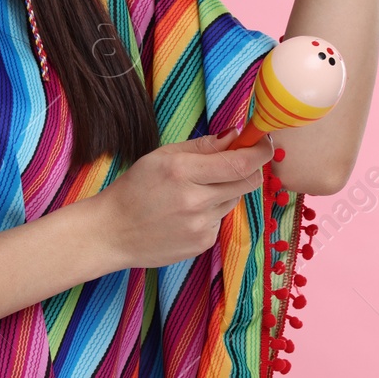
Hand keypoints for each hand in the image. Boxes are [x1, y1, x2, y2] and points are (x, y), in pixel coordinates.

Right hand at [86, 128, 274, 269]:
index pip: (239, 162)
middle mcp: (195, 200)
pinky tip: (186, 212)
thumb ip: (201, 146)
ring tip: (195, 191)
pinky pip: (220, 219)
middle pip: (248, 182)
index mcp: (182, 171)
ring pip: (234, 199)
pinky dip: (212, 211)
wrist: (113, 231)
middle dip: (250, 168)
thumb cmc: (135, 188)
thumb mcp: (161, 156)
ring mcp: (201, 226)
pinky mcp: (203, 243)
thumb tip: (235, 135)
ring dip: (226, 190)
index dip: (260, 151)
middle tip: (237, 160)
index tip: (264, 141)